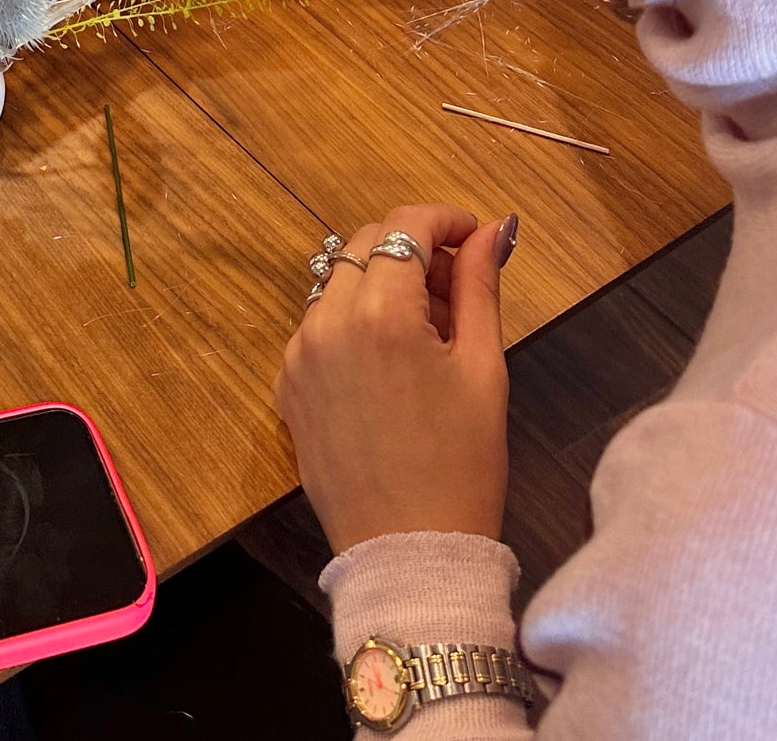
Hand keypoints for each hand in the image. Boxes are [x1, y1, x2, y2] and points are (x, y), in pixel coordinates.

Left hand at [278, 203, 513, 552]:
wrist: (410, 555)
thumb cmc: (462, 464)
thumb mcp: (483, 368)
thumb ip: (480, 287)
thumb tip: (490, 230)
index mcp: (379, 313)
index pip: (405, 226)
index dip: (445, 221)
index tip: (475, 240)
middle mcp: (326, 322)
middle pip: (366, 245)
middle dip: (413, 252)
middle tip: (459, 292)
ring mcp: (298, 354)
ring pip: (339, 283)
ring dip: (381, 286)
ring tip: (429, 333)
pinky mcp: (286, 386)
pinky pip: (320, 327)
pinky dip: (354, 324)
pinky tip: (392, 366)